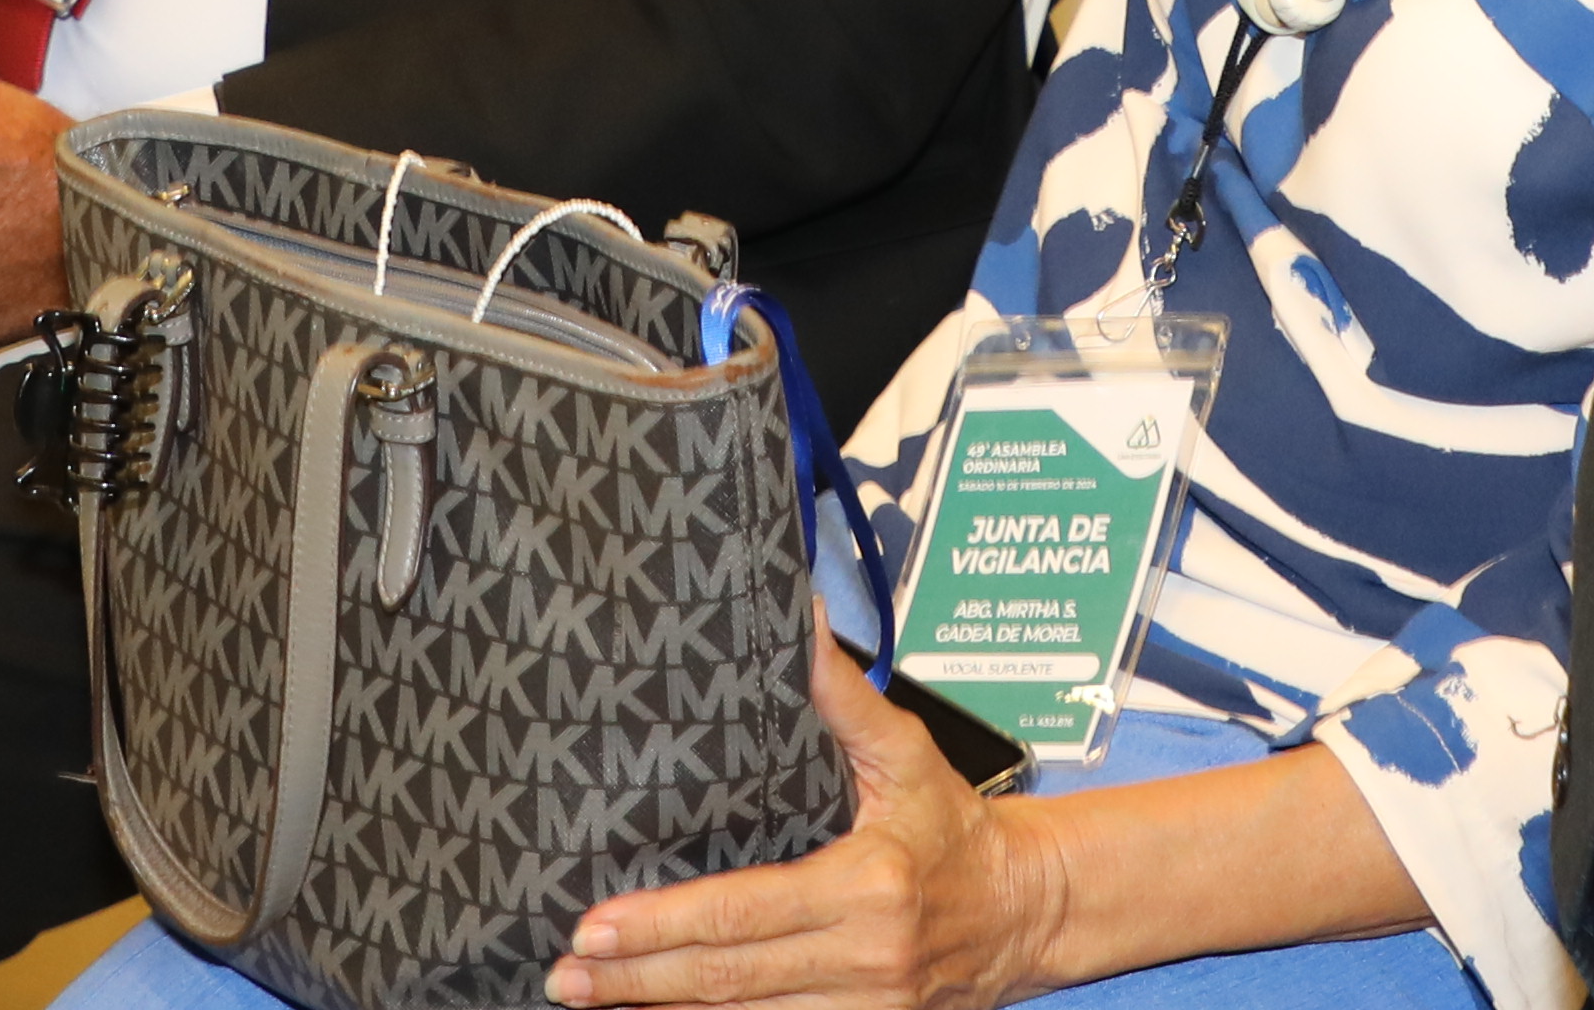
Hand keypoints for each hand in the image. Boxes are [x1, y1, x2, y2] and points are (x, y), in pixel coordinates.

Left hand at [546, 631, 1057, 1009]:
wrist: (1027, 911)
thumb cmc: (956, 828)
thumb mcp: (907, 754)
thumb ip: (844, 697)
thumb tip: (799, 620)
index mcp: (866, 888)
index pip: (743, 913)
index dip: (663, 924)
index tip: (595, 926)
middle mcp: (863, 961)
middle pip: (728, 979)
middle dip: (639, 980)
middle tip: (566, 975)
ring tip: (592, 1001)